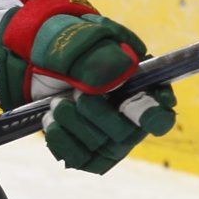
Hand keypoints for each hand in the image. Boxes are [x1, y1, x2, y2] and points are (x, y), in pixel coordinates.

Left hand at [0, 0, 177, 174]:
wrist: (37, 61)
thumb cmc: (70, 46)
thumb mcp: (84, 40)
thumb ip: (102, 54)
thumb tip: (118, 75)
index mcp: (144, 88)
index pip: (160, 115)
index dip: (150, 116)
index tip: (127, 105)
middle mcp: (131, 119)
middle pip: (125, 134)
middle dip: (96, 114)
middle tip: (75, 95)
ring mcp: (108, 139)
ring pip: (98, 147)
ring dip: (72, 122)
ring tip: (58, 102)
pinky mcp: (85, 153)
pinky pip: (78, 158)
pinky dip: (60, 138)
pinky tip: (51, 120)